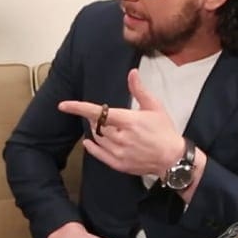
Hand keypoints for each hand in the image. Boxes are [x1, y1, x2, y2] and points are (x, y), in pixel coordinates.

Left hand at [57, 69, 183, 176]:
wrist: (173, 158)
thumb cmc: (164, 130)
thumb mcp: (154, 107)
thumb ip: (139, 90)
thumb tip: (132, 73)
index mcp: (129, 121)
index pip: (98, 112)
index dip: (78, 108)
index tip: (63, 105)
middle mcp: (121, 137)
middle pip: (96, 125)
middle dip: (97, 119)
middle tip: (107, 117)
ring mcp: (119, 152)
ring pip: (97, 138)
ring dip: (97, 131)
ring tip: (110, 128)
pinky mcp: (119, 164)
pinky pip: (98, 154)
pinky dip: (92, 147)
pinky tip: (89, 141)